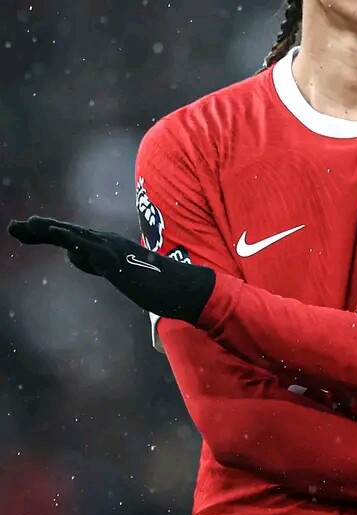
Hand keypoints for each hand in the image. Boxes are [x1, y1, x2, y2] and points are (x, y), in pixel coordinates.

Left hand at [8, 216, 214, 324]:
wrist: (181, 289)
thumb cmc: (155, 285)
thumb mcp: (116, 274)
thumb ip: (94, 263)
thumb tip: (69, 255)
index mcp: (107, 247)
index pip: (71, 238)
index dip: (46, 234)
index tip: (23, 232)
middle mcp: (109, 242)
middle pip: (68, 234)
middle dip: (40, 230)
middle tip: (13, 228)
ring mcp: (113, 249)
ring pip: (76, 236)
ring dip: (49, 230)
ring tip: (25, 225)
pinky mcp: (117, 259)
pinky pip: (90, 247)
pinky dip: (69, 237)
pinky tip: (52, 233)